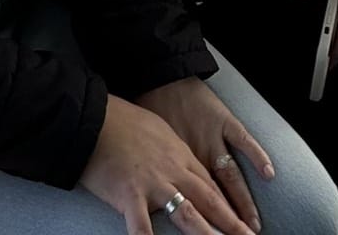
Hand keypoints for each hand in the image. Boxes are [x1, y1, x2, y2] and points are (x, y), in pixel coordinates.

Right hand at [80, 93, 258, 234]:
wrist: (93, 116)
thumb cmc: (122, 121)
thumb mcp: (157, 130)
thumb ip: (172, 151)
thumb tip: (181, 165)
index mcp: (179, 155)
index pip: (211, 185)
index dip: (229, 205)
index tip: (243, 221)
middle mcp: (172, 170)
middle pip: (209, 200)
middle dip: (231, 223)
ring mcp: (153, 183)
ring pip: (188, 214)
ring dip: (207, 234)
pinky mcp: (130, 194)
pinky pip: (142, 226)